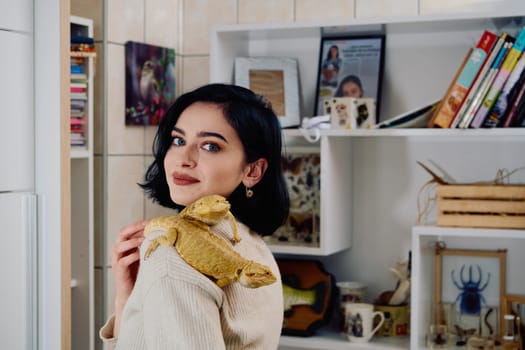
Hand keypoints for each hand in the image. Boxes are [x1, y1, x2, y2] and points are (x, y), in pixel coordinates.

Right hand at [111, 220, 146, 336]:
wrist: (132, 293)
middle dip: (134, 228)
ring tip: (144, 238)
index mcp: (124, 246)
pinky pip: (123, 261)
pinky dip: (132, 256)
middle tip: (146, 225)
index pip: (128, 230)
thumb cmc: (140, 273)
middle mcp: (118, 251)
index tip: (151, 221)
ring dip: (133, 241)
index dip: (138, 225)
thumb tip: (163, 234)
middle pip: (122, 234)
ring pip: (120, 246)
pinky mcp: (119, 271)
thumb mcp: (144, 256)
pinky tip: (141, 254)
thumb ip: (148, 246)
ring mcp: (116, 260)